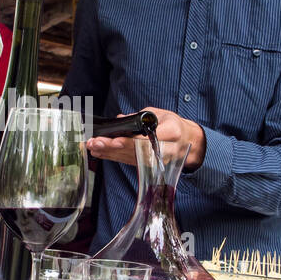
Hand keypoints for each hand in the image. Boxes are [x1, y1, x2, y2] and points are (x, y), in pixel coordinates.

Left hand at [86, 107, 205, 168]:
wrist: (187, 142)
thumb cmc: (173, 125)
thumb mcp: (161, 114)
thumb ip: (139, 116)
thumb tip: (119, 119)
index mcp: (171, 133)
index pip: (148, 140)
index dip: (130, 142)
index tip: (115, 140)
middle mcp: (164, 150)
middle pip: (135, 151)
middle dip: (112, 147)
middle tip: (95, 142)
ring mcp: (156, 160)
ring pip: (129, 158)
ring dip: (108, 153)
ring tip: (93, 146)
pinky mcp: (147, 166)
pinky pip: (128, 161)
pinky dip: (112, 157)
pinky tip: (99, 152)